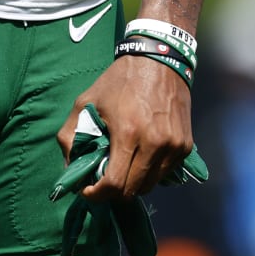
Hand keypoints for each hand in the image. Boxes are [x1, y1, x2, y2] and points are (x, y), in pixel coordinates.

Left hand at [57, 55, 192, 199]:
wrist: (159, 60)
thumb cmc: (118, 81)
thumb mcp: (86, 101)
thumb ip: (70, 134)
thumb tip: (69, 165)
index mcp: (128, 133)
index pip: (115, 183)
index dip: (99, 195)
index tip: (88, 191)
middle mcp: (155, 143)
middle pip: (134, 190)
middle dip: (114, 192)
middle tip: (102, 180)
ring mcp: (173, 146)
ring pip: (151, 184)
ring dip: (133, 183)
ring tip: (121, 168)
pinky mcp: (185, 146)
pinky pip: (165, 172)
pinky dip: (150, 172)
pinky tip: (139, 157)